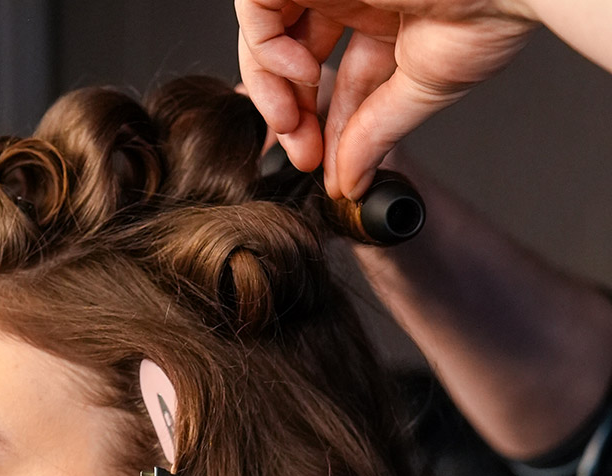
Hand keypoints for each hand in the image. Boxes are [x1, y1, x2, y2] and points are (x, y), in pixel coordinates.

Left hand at [236, 1, 536, 195]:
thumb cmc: (491, 11)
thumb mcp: (420, 88)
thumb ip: (374, 134)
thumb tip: (349, 186)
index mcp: (377, 12)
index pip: (323, 75)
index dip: (314, 123)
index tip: (321, 167)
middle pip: (284, 56)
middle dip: (287, 114)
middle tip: (306, 157)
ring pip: (262, 33)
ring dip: (270, 89)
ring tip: (294, 122)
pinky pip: (256, 4)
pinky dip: (264, 50)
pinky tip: (300, 75)